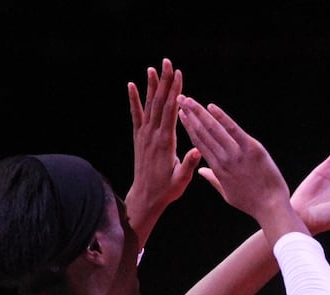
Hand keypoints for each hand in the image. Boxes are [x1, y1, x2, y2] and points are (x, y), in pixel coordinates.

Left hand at [126, 58, 200, 246]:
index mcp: (166, 142)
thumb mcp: (182, 180)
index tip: (179, 75)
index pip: (171, 111)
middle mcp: (153, 135)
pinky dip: (133, 100)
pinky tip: (131, 85)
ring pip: (148, 105)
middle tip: (167, 63)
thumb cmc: (167, 190)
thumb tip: (198, 150)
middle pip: (159, 102)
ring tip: (153, 68)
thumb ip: (189, 164)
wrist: (146, 196)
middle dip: (164, 81)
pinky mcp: (139, 137)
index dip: (175, 92)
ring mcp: (144, 135)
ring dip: (151, 86)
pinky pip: (135, 115)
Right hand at [176, 97, 297, 237]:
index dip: (189, 127)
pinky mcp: (252, 149)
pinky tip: (211, 107)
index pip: (199, 144)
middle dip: (190, 115)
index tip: (181, 115)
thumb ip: (213, 180)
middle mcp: (223, 160)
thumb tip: (201, 170)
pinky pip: (234, 130)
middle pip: (202, 133)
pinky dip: (222, 118)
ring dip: (200, 113)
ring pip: (214, 130)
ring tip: (189, 100)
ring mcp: (237, 154)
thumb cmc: (251, 202)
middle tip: (180, 100)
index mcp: (217, 170)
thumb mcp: (228, 194)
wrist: (271, 207)